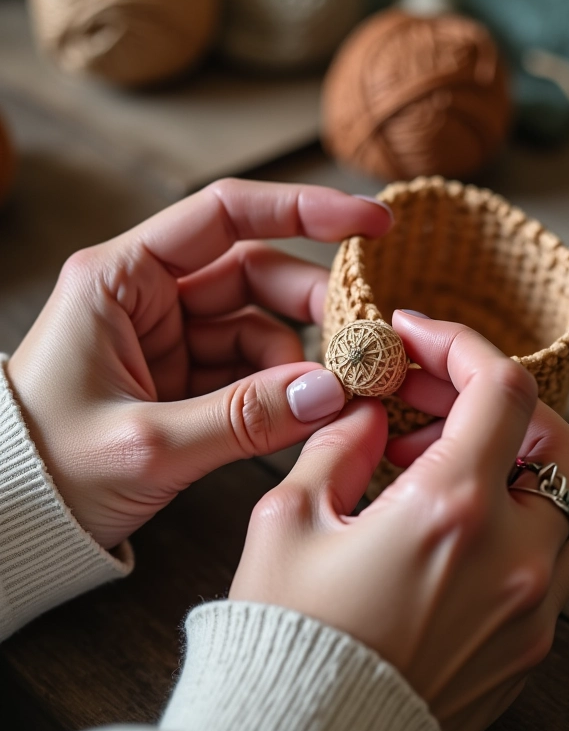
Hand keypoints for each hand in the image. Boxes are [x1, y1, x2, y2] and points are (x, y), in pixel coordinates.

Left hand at [6, 179, 391, 549]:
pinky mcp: (183, 379)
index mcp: (120, 280)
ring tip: (333, 398)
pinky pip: (250, 370)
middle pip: (255, 275)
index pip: (225, 214)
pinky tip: (303, 414)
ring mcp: (169, 339)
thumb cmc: (47, 469)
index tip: (372, 223)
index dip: (305, 210)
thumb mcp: (147, 445)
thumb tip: (332, 392)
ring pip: (260, 326)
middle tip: (365, 345)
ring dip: (302, 358)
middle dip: (314, 307)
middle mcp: (148, 298)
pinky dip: (282, 390)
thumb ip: (244, 417)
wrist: (15, 520)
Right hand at [230, 311, 568, 730]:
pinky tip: (459, 524)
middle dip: (501, 403)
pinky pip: (556, 557)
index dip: (460, 345)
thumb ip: (339, 447)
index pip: (500, 389)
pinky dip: (522, 517)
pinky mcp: (530, 645)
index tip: (416, 336)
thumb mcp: (289, 520)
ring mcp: (534, 607)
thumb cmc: (285, 639)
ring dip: (517, 461)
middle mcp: (513, 556)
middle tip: (431, 403)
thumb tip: (372, 415)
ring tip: (437, 465)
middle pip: (562, 438)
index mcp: (450, 511)